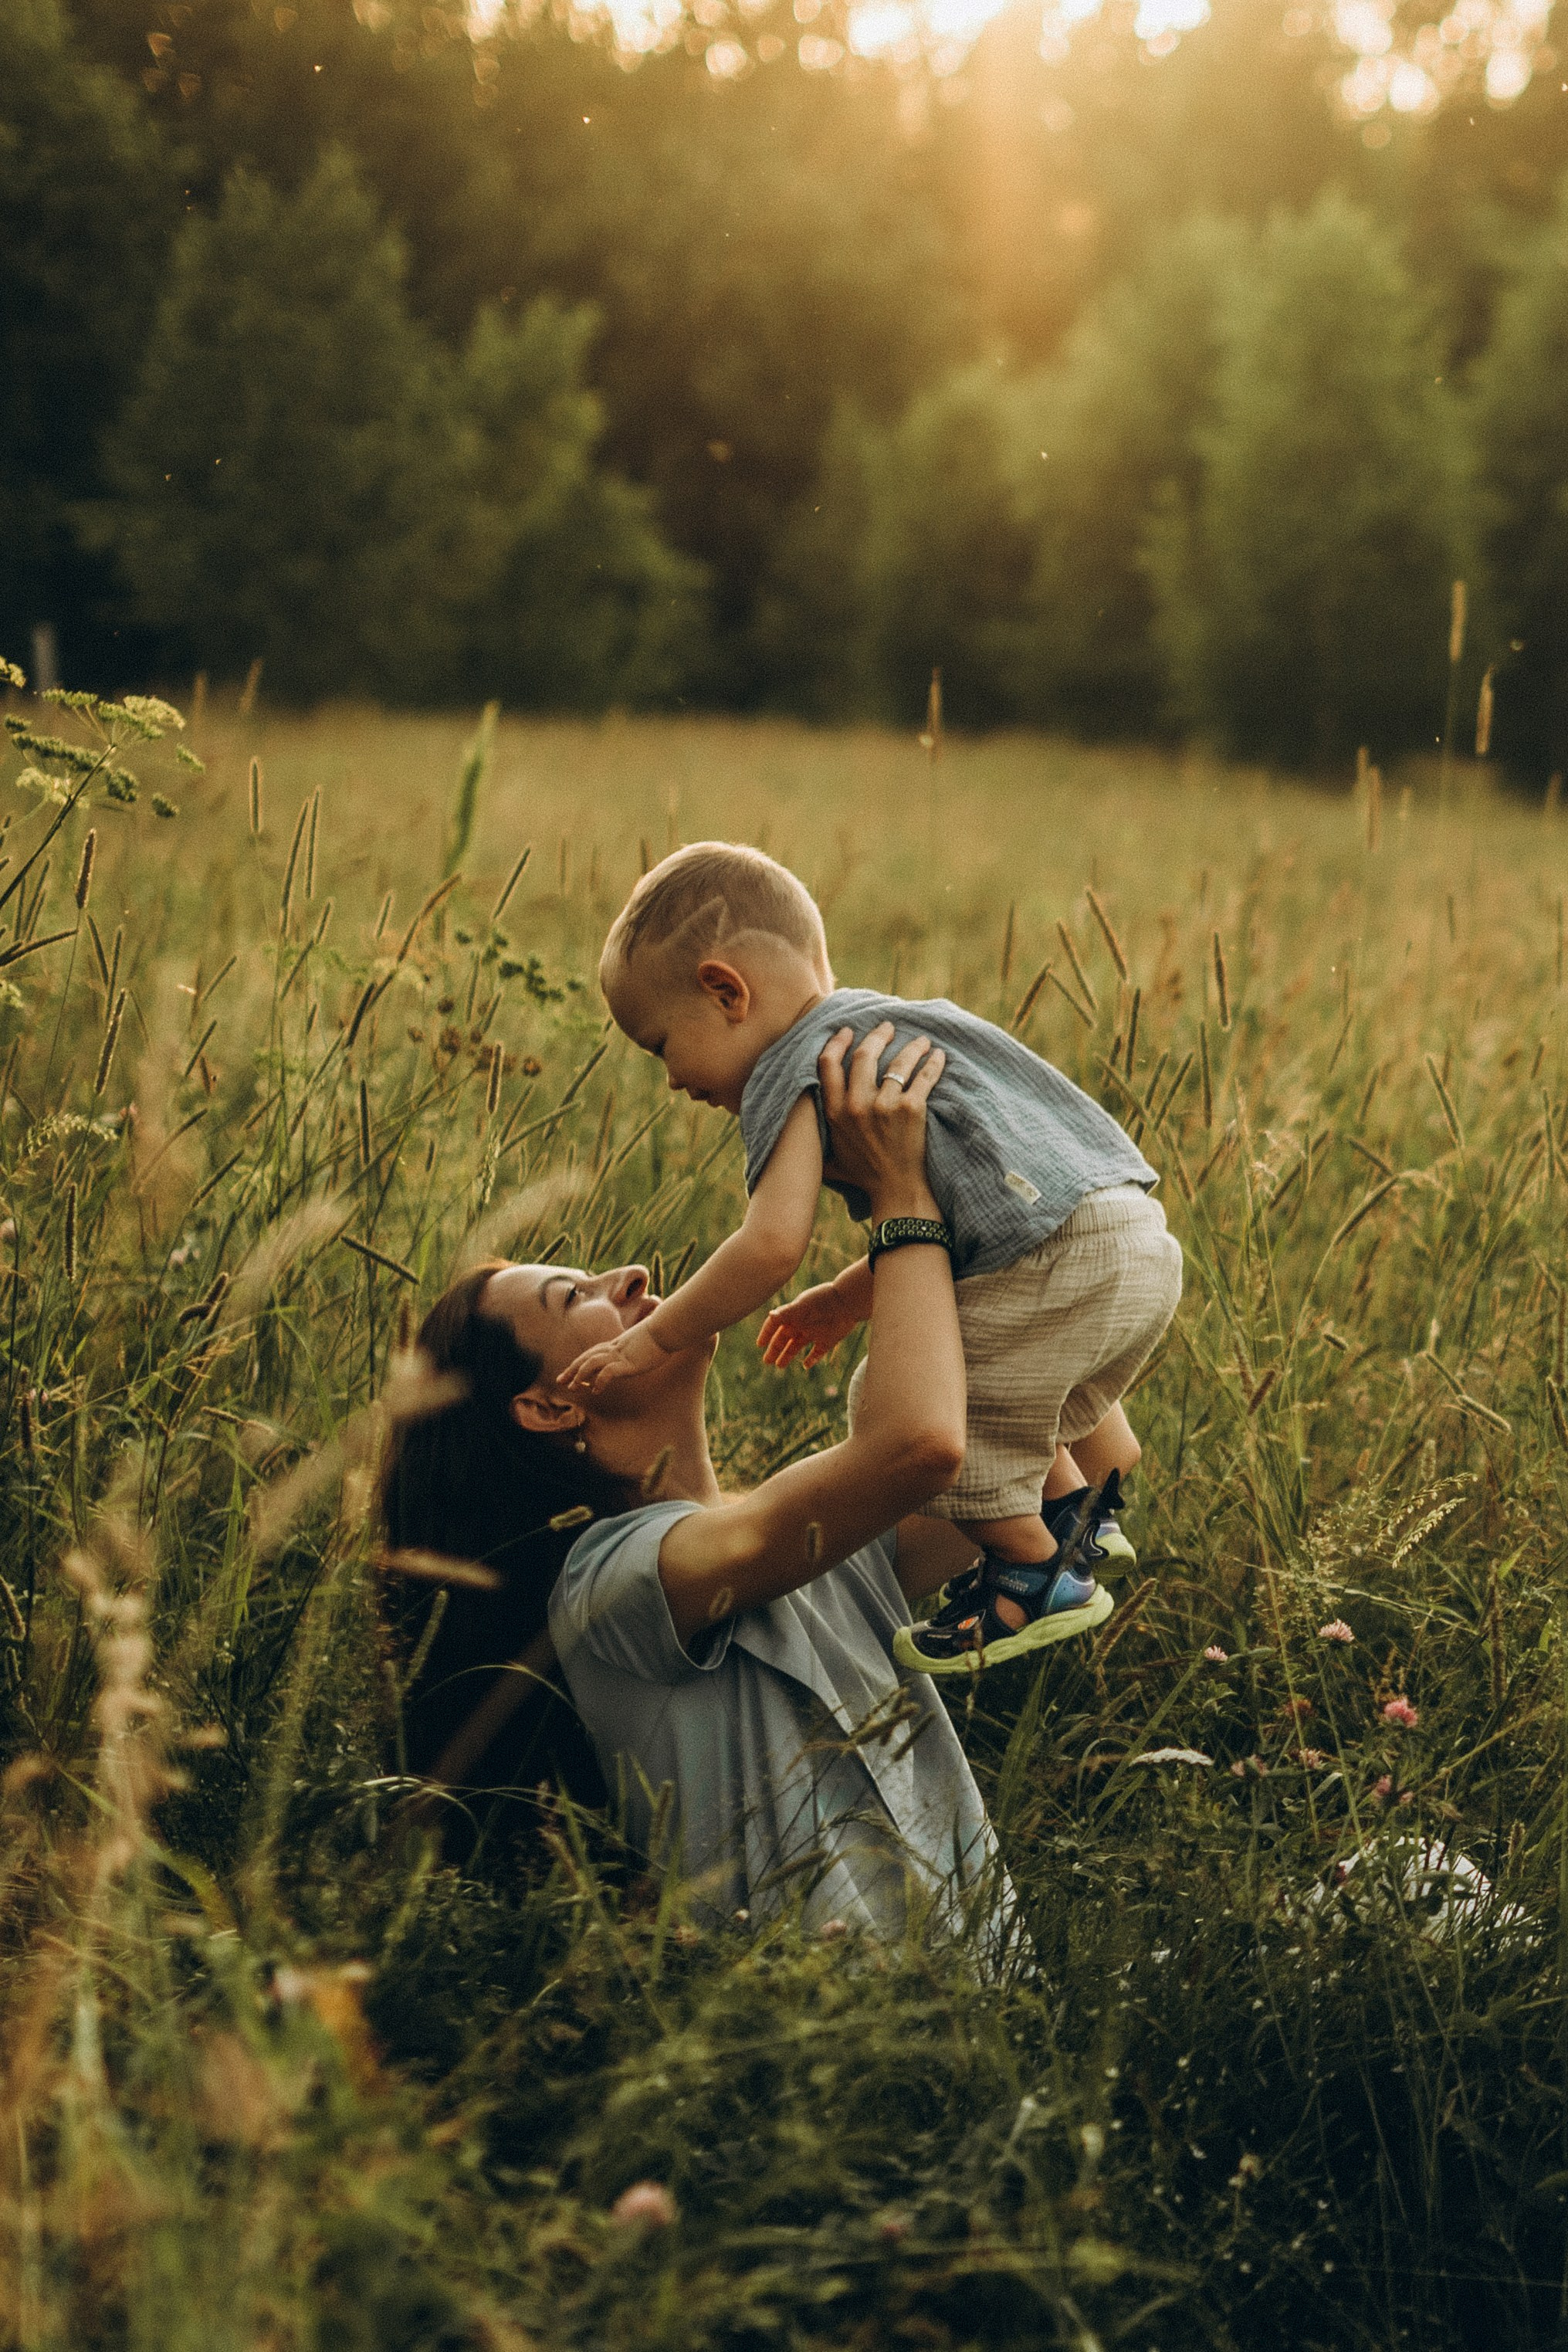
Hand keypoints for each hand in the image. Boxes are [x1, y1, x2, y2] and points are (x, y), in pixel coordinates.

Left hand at [561, 1320, 670, 1393]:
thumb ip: (637, 1347)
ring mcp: (620, 1355)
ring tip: (574, 1387)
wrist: (667, 1328)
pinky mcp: (628, 1363)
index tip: (570, 1372)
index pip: (592, 1353)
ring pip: (591, 1363)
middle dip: (572, 1369)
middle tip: (560, 1380)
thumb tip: (641, 1350)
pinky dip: (599, 1381)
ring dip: (580, 1375)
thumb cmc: (661, 1333)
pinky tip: (596, 1391)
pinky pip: (607, 1372)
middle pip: (586, 1357)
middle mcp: (614, 1348)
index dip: (579, 1362)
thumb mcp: (645, 1342)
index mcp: (617, 1344)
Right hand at [758, 1282, 862, 1370]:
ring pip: (797, 1346)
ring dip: (787, 1355)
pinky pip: (817, 1352)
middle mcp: (802, 1324)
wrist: (848, 1301)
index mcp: (793, 1315)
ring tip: (779, 1366)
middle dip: (774, 1349)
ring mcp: (814, 1333)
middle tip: (766, 1361)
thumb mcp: (803, 1306)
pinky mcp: (827, 1340)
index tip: (759, 1344)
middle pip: (784, 1339)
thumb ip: (786, 1312)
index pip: (775, 1325)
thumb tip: (770, 1315)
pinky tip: (805, 1366)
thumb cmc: (823, 1300)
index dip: (766, 1333)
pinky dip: (811, 1359)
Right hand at [817, 1021, 944, 1223]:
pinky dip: (933, 1063)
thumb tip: (796, 1134)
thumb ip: (815, 1140)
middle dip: (878, 1036)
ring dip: (912, 1047)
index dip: (837, 1042)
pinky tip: (939, 1057)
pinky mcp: (912, 1110)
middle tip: (888, 1027)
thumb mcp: (831, 1157)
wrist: (897, 1192)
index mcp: (834, 1112)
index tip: (848, 1030)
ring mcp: (885, 1107)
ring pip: (898, 1062)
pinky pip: (924, 1077)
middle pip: (864, 1055)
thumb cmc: (865, 1176)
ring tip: (921, 1041)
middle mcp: (856, 1106)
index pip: (828, 1064)